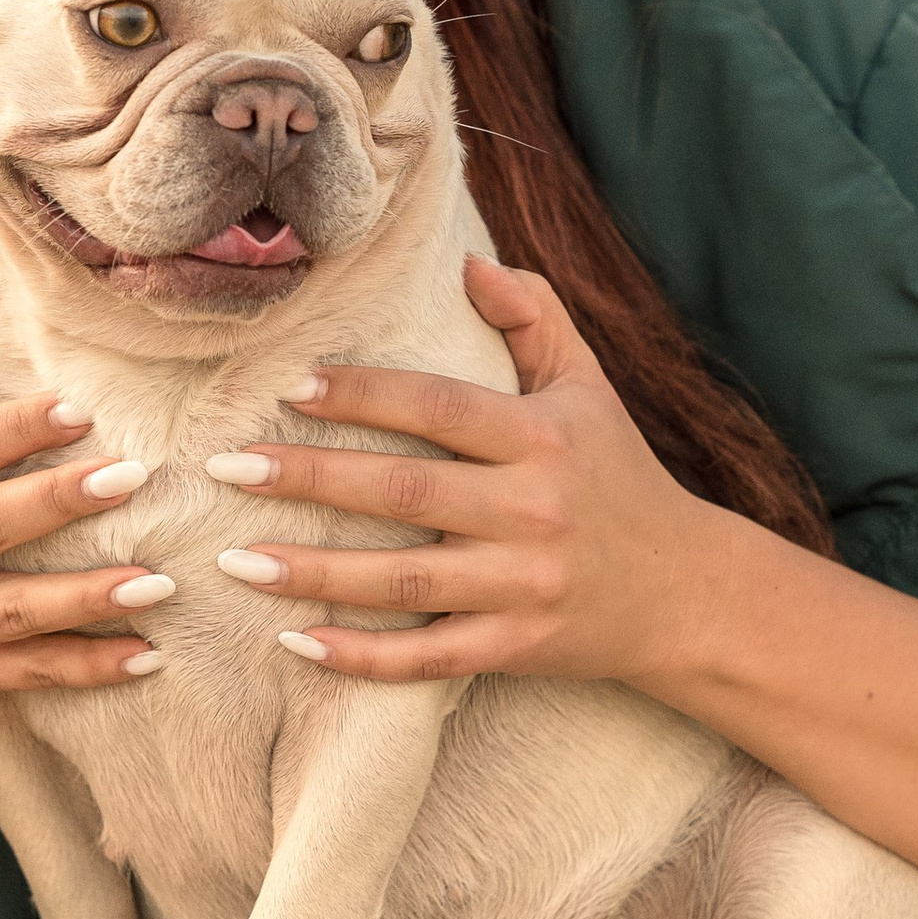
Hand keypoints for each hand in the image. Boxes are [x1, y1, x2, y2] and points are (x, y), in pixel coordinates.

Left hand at [206, 256, 716, 684]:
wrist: (690, 594)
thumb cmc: (621, 477)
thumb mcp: (589, 386)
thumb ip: (534, 315)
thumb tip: (467, 262)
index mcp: (541, 437)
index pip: (436, 408)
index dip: (362, 395)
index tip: (290, 387)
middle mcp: (532, 509)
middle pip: (402, 491)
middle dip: (308, 478)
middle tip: (227, 468)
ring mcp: (523, 585)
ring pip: (402, 580)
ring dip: (314, 571)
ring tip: (237, 557)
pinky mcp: (517, 647)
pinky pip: (427, 656)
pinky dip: (361, 656)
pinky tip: (296, 642)